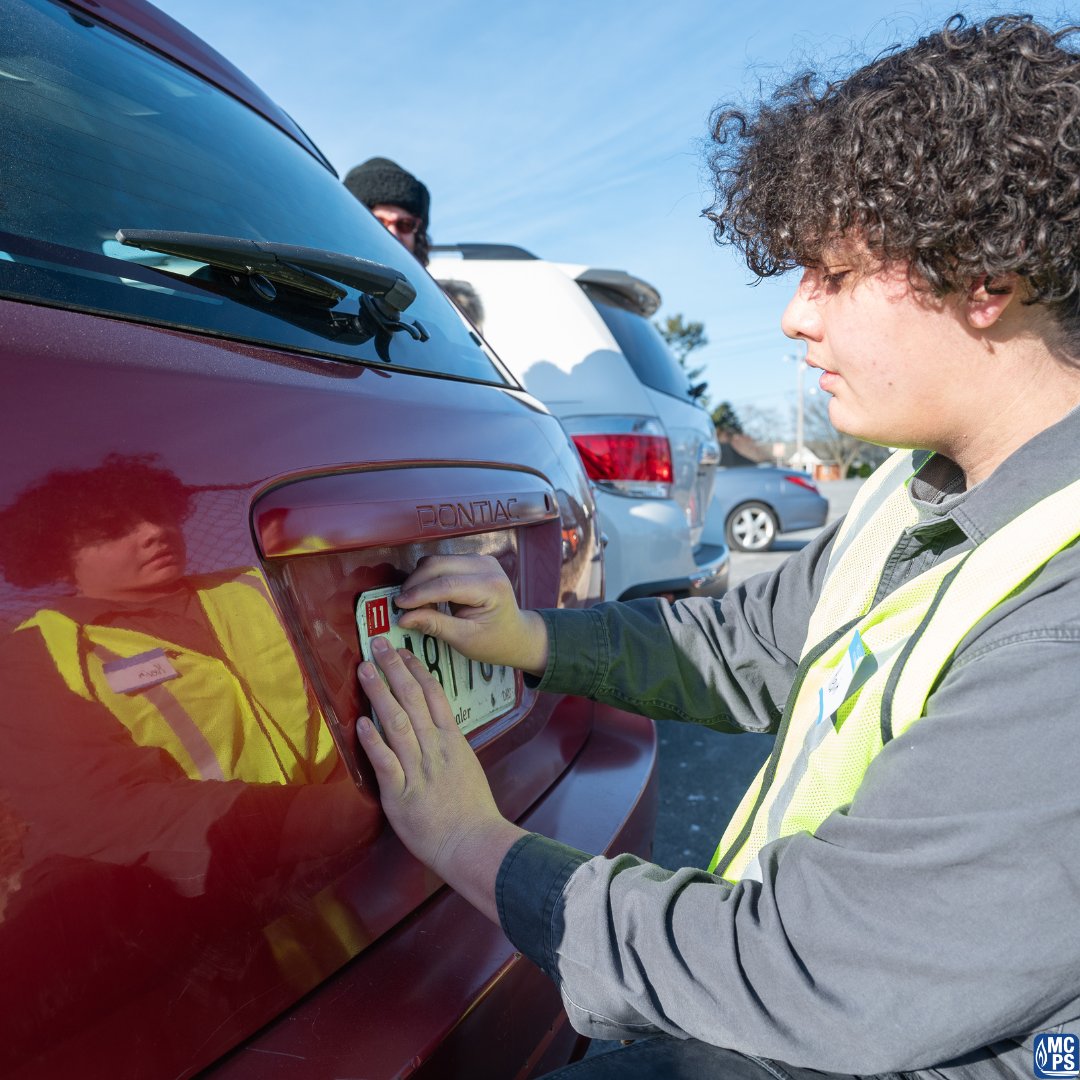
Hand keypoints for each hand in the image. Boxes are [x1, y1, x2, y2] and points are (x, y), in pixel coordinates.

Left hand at [355, 636, 523, 922]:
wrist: (473, 843)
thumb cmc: (471, 811)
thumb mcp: (465, 767)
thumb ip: (448, 746)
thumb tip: (435, 728)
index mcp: (452, 741)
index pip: (434, 695)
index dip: (416, 670)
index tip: (402, 650)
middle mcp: (435, 748)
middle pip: (413, 700)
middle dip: (394, 669)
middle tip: (377, 644)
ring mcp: (419, 769)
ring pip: (397, 723)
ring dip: (379, 694)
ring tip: (365, 670)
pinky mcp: (402, 794)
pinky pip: (386, 762)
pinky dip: (373, 742)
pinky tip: (361, 723)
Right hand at [394, 555, 548, 675]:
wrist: (516, 635)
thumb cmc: (493, 641)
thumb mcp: (464, 639)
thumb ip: (434, 625)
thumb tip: (403, 618)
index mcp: (491, 587)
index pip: (447, 585)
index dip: (419, 594)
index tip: (399, 605)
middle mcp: (488, 566)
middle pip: (439, 565)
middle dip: (415, 583)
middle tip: (401, 605)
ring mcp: (481, 559)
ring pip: (438, 560)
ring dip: (421, 580)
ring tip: (415, 604)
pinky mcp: (474, 560)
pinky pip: (443, 562)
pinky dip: (429, 577)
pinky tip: (427, 597)